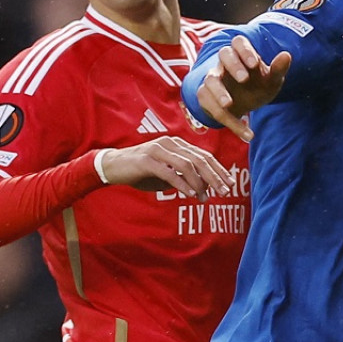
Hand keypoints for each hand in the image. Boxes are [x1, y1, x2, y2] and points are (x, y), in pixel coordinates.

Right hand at [99, 136, 234, 200]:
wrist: (112, 166)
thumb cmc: (141, 171)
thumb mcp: (166, 174)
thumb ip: (183, 178)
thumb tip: (204, 189)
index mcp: (177, 144)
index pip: (203, 156)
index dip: (218, 169)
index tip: (230, 183)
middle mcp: (170, 143)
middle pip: (199, 159)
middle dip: (215, 176)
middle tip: (225, 191)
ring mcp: (158, 150)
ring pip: (187, 165)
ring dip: (199, 183)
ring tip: (205, 197)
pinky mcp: (147, 160)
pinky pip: (169, 172)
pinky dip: (182, 184)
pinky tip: (189, 194)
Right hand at [195, 35, 291, 141]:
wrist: (244, 105)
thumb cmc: (258, 86)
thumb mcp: (271, 80)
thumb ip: (278, 69)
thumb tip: (286, 55)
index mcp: (241, 54)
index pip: (238, 42)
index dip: (244, 50)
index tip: (254, 63)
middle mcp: (225, 64)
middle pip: (223, 55)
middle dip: (233, 65)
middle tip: (244, 79)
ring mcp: (213, 80)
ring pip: (210, 81)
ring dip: (218, 93)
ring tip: (230, 104)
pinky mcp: (206, 98)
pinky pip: (211, 107)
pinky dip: (229, 121)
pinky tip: (246, 133)